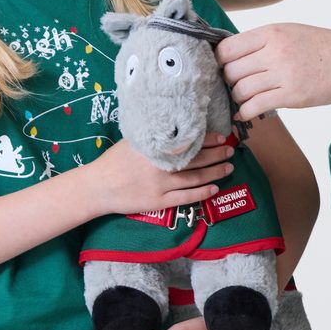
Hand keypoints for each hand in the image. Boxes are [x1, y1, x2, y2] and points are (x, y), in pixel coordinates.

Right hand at [89, 135, 234, 216]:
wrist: (99, 186)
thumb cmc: (115, 160)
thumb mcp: (135, 141)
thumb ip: (156, 137)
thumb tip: (177, 128)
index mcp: (157, 148)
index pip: (190, 142)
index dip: (209, 139)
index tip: (222, 137)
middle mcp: (161, 166)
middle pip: (197, 160)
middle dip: (217, 155)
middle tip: (231, 150)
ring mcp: (161, 185)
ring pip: (195, 179)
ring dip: (215, 173)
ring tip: (229, 168)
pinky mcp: (158, 202)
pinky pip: (186, 198)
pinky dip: (202, 193)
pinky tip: (214, 189)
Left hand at [216, 23, 330, 120]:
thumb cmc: (321, 46)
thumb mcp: (290, 31)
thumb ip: (263, 40)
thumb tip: (231, 54)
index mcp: (272, 32)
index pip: (227, 47)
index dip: (219, 60)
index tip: (223, 67)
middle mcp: (274, 51)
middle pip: (230, 70)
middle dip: (228, 80)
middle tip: (235, 84)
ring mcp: (283, 74)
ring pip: (240, 89)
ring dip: (238, 97)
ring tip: (244, 98)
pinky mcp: (291, 96)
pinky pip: (255, 106)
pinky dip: (245, 112)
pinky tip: (246, 113)